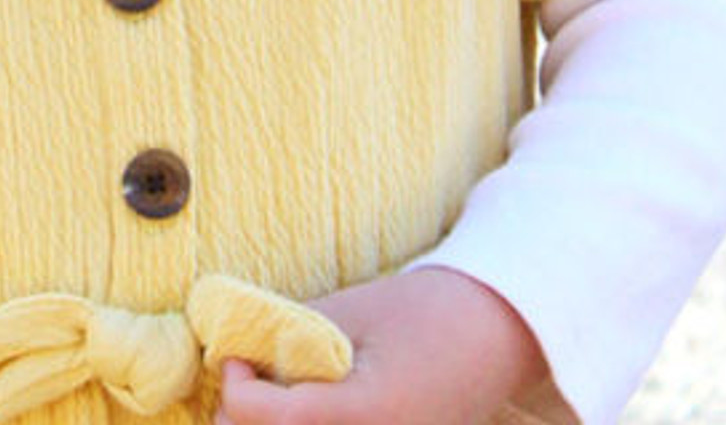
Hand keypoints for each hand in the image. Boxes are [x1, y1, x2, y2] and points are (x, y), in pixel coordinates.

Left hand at [215, 266, 547, 424]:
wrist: (495, 332)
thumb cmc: (422, 312)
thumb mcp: (348, 315)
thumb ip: (288, 341)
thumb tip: (236, 360)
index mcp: (368, 412)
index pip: (277, 421)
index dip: (238, 393)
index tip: (230, 360)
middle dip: (246, 423)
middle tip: (241, 383)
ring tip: (267, 400)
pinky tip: (302, 412)